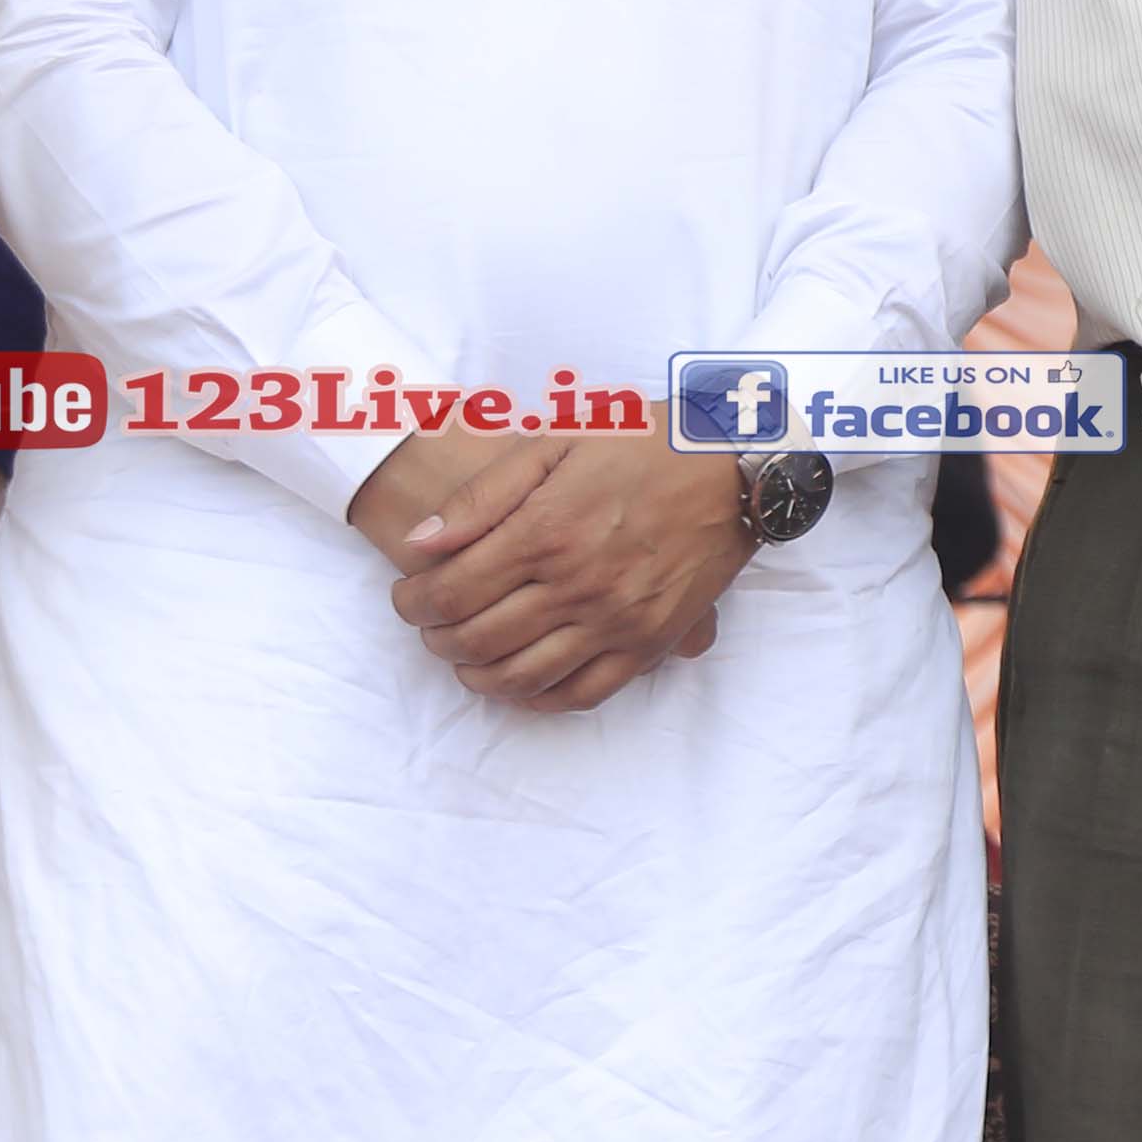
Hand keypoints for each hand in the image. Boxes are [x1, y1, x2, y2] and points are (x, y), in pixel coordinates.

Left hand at [362, 431, 750, 711]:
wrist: (735, 463)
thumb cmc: (643, 441)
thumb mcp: (556, 441)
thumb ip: (484, 495)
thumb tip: (419, 544)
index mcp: (547, 530)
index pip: (451, 592)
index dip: (412, 604)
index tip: (406, 597)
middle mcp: (577, 584)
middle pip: (476, 640)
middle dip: (436, 640)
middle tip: (430, 625)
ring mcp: (616, 620)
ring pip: (522, 677)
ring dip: (477, 676)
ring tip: (466, 657)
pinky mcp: (650, 641)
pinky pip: (583, 693)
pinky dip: (539, 699)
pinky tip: (520, 682)